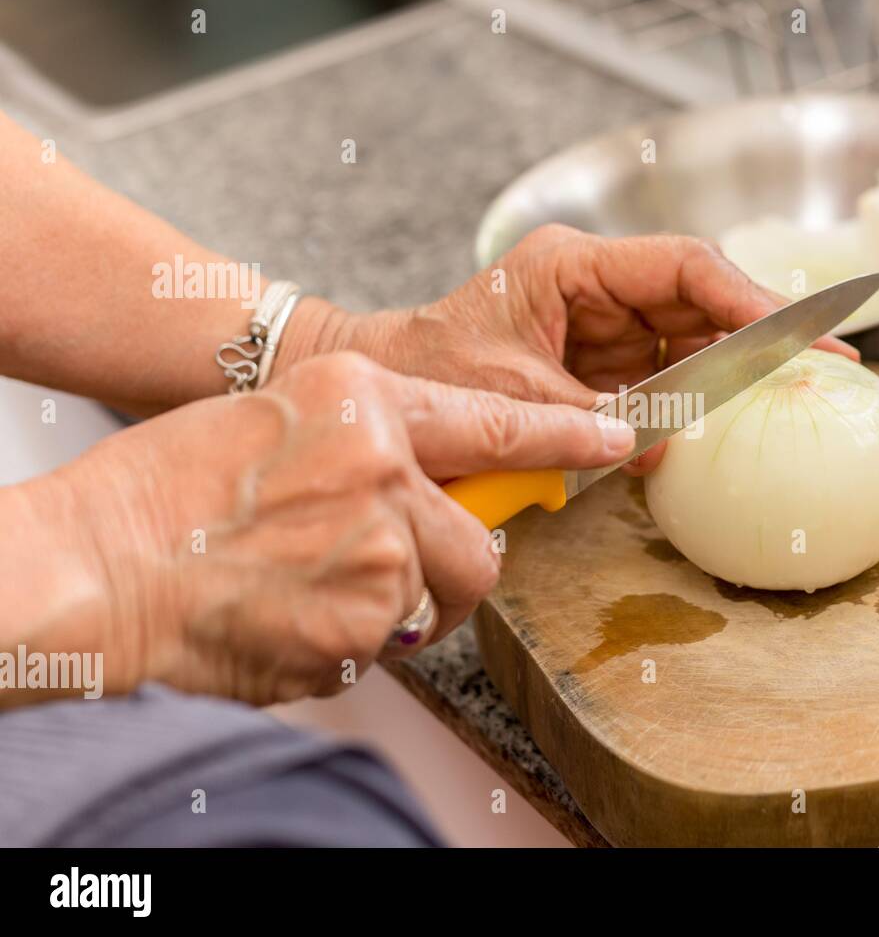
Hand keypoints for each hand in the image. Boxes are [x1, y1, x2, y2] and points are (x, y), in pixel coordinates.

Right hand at [49, 352, 633, 704]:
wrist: (96, 562)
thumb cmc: (166, 494)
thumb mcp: (279, 422)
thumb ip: (370, 446)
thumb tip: (431, 489)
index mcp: (363, 400)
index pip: (493, 423)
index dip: (562, 439)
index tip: (613, 441)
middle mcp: (385, 465)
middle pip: (477, 542)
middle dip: (452, 571)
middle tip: (397, 576)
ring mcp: (380, 546)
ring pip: (434, 601)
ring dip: (389, 611)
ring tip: (307, 593)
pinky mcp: (365, 622)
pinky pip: (388, 647)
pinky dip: (349, 646)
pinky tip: (288, 619)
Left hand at [291, 227, 859, 471]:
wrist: (388, 387)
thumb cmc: (431, 374)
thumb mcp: (511, 401)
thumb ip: (590, 422)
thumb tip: (663, 448)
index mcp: (571, 267)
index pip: (684, 268)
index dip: (751, 298)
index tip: (802, 333)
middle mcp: (597, 284)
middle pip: (702, 296)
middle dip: (764, 330)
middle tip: (832, 362)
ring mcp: (603, 320)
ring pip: (693, 333)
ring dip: (737, 368)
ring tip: (797, 394)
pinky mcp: (603, 358)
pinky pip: (668, 371)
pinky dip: (698, 397)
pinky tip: (731, 419)